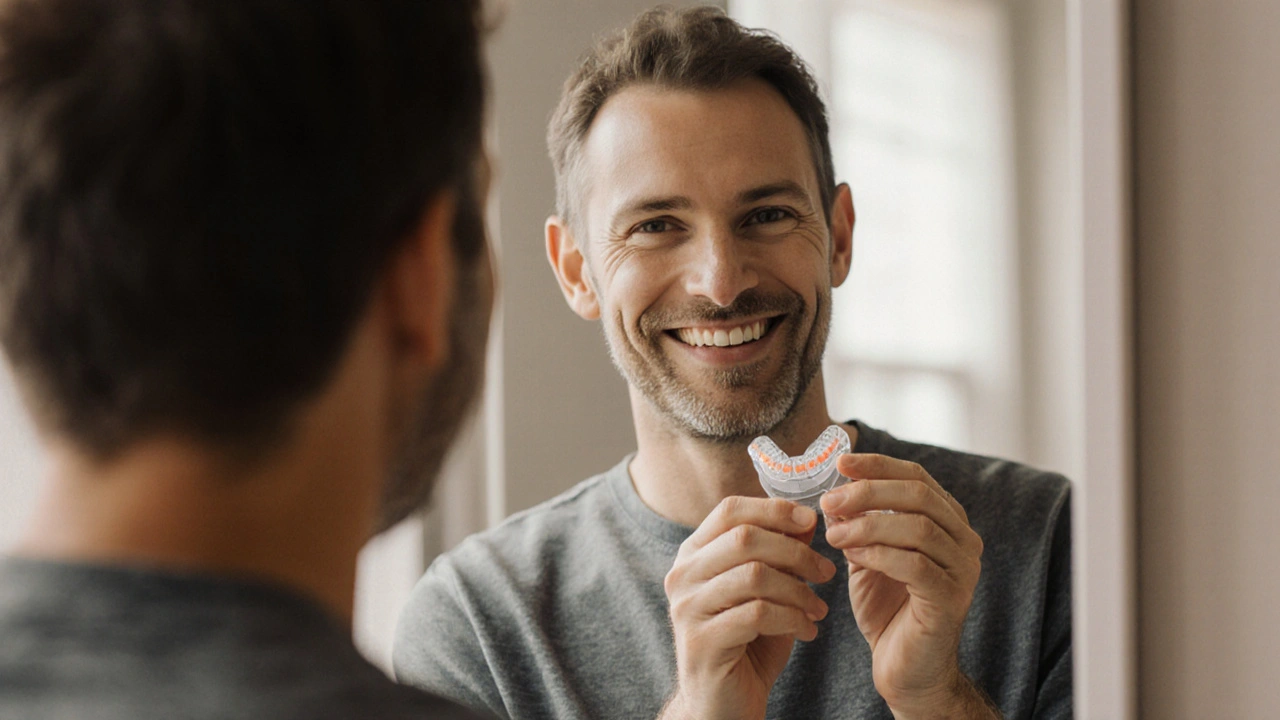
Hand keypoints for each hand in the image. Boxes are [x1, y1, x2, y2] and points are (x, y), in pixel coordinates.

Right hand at [659, 496, 838, 719]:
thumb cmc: (746, 644)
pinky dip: (792, 619)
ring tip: (818, 609)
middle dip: (795, 552)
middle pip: (745, 538)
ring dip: (798, 590)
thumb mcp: (766, 592)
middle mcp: (683, 576)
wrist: (722, 706)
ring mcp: (688, 608)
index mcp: (693, 555)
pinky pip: (758, 614)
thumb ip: (780, 555)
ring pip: (754, 575)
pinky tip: (807, 632)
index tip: (811, 520)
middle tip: (825, 572)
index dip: (773, 509)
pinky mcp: (702, 641)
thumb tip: (808, 518)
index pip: (730, 510)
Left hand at [820, 454, 988, 718]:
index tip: (839, 462)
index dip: (877, 465)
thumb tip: (833, 489)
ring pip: (917, 527)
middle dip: (867, 492)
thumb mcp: (866, 555)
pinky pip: (914, 564)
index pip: (916, 476)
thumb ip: (857, 523)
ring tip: (833, 534)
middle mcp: (964, 540)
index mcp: (947, 521)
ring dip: (867, 526)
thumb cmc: (887, 610)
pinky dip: (878, 554)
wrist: (905, 670)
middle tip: (829, 500)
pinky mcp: (950, 599)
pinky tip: (851, 556)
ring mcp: (963, 570)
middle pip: (918, 495)